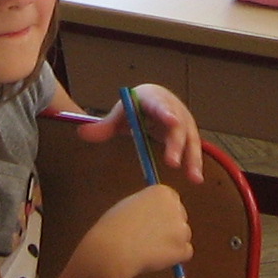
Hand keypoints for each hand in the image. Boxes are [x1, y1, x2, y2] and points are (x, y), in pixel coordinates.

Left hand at [68, 82, 204, 183]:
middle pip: (176, 126)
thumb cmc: (134, 107)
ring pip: (189, 139)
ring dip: (192, 158)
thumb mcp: (120, 114)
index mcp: (153, 98)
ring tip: (194, 178)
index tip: (171, 122)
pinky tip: (196, 179)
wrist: (152, 100)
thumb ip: (103, 126)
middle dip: (175, 144)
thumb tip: (81, 133)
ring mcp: (183, 120)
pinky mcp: (189, 133)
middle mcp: (173, 107)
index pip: (159, 104)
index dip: (166, 113)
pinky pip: (192, 148)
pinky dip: (194, 162)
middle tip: (171, 162)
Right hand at [85, 183, 193, 277]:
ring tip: (149, 249)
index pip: (172, 199)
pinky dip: (174, 258)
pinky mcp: (182, 248)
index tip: (155, 221)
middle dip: (170, 227)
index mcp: (162, 192)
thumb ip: (148, 206)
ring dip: (172, 243)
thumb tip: (157, 215)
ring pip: (182, 236)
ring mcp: (181, 228)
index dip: (164, 212)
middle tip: (152, 238)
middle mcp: (175, 207)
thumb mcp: (131, 205)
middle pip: (180, 216)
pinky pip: (184, 252)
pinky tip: (156, 257)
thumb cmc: (115, 227)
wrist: (114, 249)